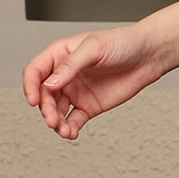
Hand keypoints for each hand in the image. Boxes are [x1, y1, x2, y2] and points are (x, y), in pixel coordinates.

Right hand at [22, 3, 178, 138]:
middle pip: (44, 95)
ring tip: (64, 130)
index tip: (34, 100)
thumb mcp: (94, 48)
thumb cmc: (122, 43)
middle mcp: (64, 75)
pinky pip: (73, 120)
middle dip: (46, 109)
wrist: (148, 56)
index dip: (30, 86)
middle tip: (52, 120)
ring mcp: (75, 91)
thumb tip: (49, 85)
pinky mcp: (89, 106)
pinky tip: (71, 133)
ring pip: (56, 110)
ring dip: (56, 122)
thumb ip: (70, 66)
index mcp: (59, 55)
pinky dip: (69, 128)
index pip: (35, 71)